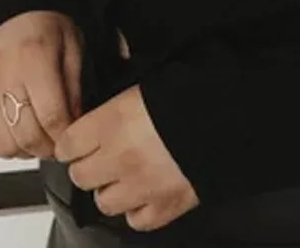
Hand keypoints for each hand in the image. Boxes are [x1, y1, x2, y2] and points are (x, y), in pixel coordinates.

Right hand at [0, 10, 82, 160]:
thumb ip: (75, 85)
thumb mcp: (72, 45)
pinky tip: (20, 135)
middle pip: (28, 136)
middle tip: (60, 143)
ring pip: (6, 145)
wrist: (12, 14)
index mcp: (33, 59)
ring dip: (28, 151)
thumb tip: (76, 121)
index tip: (74, 138)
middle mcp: (5, 77)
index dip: (66, 135)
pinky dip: (6, 147)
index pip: (51, 115)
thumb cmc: (44, 26)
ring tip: (41, 139)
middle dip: (49, 148)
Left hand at [53, 84, 199, 230]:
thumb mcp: (148, 78)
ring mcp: (141, 187)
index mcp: (113, 121)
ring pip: (104, 203)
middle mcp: (120, 158)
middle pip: (80, 176)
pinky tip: (145, 193)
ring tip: (123, 175)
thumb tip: (109, 96)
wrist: (232, 114)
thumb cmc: (193, 89)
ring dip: (110, 189)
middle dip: (88, 166)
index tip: (77, 139)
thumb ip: (122, 96)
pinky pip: (136, 220)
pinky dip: (137, 209)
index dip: (72, 141)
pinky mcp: (165, 207)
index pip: (67, 143)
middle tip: (100, 156)